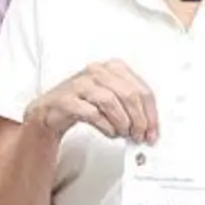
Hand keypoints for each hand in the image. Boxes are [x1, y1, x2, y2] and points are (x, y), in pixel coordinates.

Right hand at [27, 60, 156, 143]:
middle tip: (140, 135)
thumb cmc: (85, 104)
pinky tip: (110, 133)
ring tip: (124, 134)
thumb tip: (150, 126)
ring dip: (122, 123)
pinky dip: (105, 126)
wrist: (51, 111)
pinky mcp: (66, 99)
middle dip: (138, 120)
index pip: (141, 89)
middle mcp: (97, 71)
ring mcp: (80, 83)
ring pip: (111, 102)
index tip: (153, 131)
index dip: (151, 114)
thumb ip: (131, 108)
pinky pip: (92, 113)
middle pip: (128, 95)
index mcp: (113, 68)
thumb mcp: (112, 100)